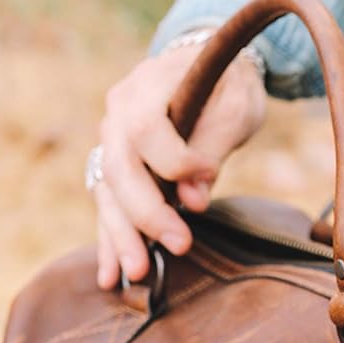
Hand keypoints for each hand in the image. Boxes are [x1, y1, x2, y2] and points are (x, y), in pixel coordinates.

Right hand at [94, 45, 266, 288]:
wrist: (206, 67)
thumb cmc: (227, 85)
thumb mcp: (236, 104)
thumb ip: (213, 146)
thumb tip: (193, 199)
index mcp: (146, 86)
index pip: (145, 129)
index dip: (175, 161)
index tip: (206, 175)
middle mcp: (117, 112)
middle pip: (120, 168)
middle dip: (146, 213)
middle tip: (178, 244)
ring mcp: (110, 139)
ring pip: (107, 191)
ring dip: (121, 235)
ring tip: (136, 273)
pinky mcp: (115, 164)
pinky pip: (108, 204)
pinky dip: (111, 238)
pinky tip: (111, 274)